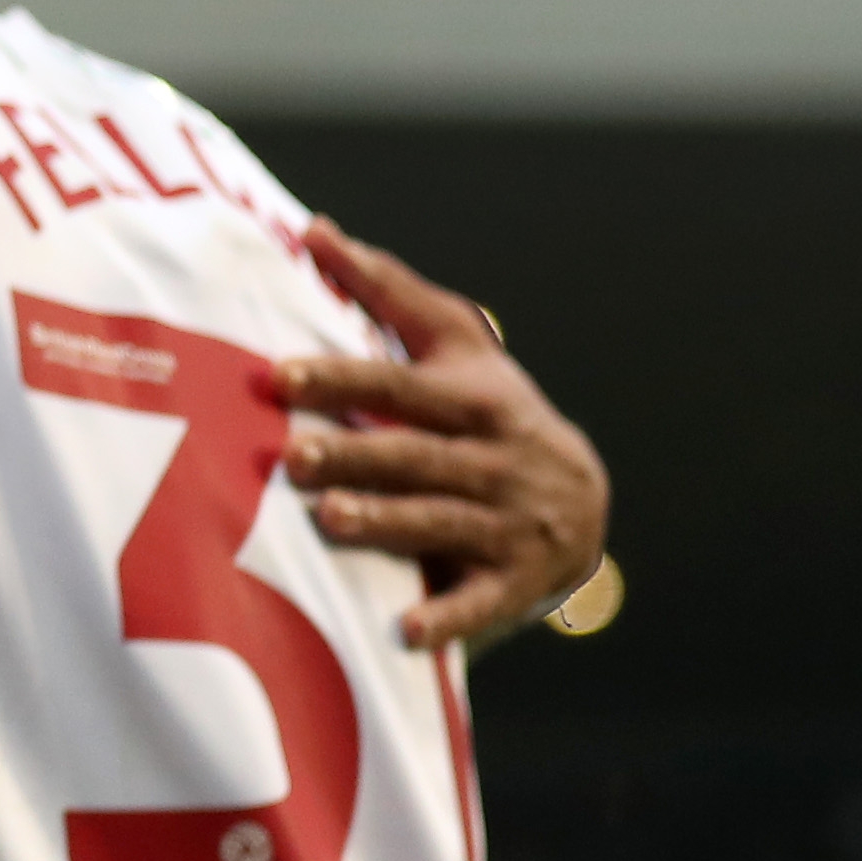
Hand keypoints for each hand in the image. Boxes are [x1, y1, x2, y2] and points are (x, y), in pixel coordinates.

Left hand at [278, 225, 609, 649]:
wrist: (582, 504)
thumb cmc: (491, 416)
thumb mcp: (459, 351)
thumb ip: (389, 294)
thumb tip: (315, 229)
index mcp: (475, 399)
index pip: (400, 386)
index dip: (342, 379)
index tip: (278, 376)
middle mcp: (496, 459)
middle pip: (416, 454)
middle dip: (356, 454)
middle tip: (291, 455)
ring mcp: (509, 523)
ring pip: (441, 521)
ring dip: (388, 524)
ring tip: (330, 520)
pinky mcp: (515, 582)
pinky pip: (479, 602)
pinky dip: (447, 618)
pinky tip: (406, 630)